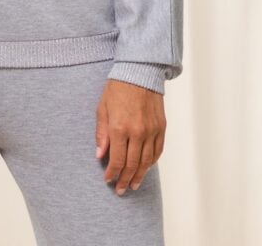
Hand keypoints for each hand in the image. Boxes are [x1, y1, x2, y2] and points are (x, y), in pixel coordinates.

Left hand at [95, 80, 165, 194]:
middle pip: (132, 165)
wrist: (139, 72)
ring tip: (133, 184)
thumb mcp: (102, 108)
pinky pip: (157, 151)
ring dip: (139, 175)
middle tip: (120, 189)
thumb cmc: (117, 88)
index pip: (117, 160)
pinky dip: (151, 162)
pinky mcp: (161, 127)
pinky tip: (146, 168)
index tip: (108, 180)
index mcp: (119, 128)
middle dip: (125, 179)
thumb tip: (99, 155)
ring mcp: (151, 130)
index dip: (112, 173)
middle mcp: (137, 132)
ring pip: (146, 161)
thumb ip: (101, 133)